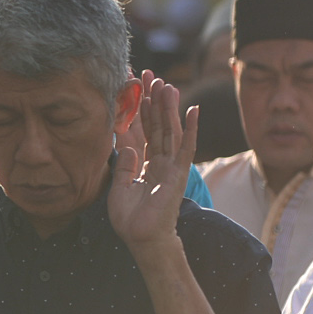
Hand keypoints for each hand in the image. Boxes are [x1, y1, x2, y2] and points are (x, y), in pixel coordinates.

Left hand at [114, 71, 196, 258]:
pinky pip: (185, 147)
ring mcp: (169, 165)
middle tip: (149, 74)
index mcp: (139, 162)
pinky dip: (190, 128)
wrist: (143, 239)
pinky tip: (193, 110)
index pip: (135, 129)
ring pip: (168, 130)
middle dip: (150, 100)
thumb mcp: (119, 186)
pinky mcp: (178, 173)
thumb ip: (122, 164)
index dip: (131, 109)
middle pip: (153, 124)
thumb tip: (123, 143)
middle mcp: (156, 160)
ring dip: (167, 107)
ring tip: (167, 84)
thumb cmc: (131, 219)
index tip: (128, 87)